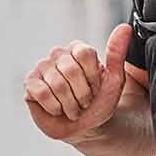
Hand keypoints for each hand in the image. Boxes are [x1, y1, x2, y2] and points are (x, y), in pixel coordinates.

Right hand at [23, 24, 132, 141]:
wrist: (87, 128)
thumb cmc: (99, 104)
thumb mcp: (114, 81)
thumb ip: (117, 54)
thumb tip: (125, 28)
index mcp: (78, 50)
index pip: (84, 54)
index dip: (93, 78)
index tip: (96, 89)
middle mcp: (58, 55)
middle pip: (70, 70)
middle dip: (82, 94)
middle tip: (84, 103)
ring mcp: (42, 68)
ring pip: (57, 85)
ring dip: (70, 105)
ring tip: (73, 108)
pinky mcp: (30, 83)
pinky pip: (41, 93)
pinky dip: (55, 108)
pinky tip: (58, 109)